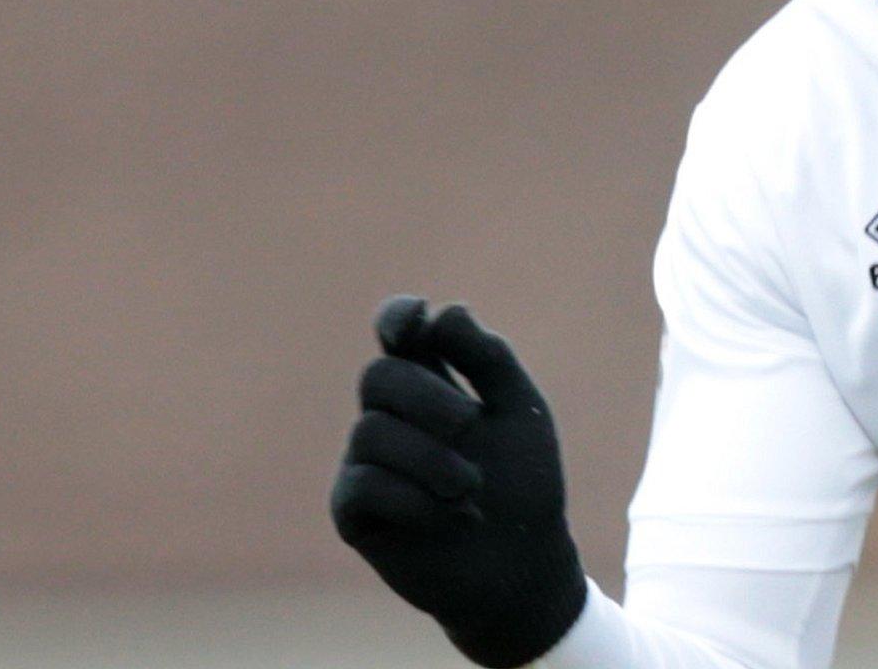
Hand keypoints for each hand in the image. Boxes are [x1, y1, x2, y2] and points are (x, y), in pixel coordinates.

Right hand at [331, 297, 588, 667]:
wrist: (523, 565)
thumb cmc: (523, 483)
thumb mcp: (520, 412)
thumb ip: (489, 358)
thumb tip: (446, 312)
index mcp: (432, 382)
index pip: (397, 332)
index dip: (397, 317)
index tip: (415, 321)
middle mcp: (392, 416)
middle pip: (379, 376)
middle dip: (427, 396)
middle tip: (470, 424)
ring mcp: (367, 463)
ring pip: (371, 432)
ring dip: (432, 459)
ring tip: (471, 489)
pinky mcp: (354, 512)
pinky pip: (364, 485)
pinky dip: (414, 499)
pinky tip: (450, 517)